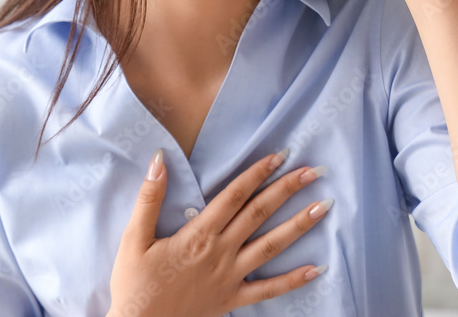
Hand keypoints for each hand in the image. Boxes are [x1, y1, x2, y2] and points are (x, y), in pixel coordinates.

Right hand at [107, 149, 330, 316]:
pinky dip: (294, 280)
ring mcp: (230, 278)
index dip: (256, 174)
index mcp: (198, 235)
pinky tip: (316, 269)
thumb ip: (149, 198)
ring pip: (271, 247)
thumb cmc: (133, 282)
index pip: (233, 196)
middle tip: (311, 172)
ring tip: (323, 208)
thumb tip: (159, 160)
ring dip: (298, 226)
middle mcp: (220, 253)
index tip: (278, 156)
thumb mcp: (134, 237)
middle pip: (258, 215)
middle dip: (286, 191)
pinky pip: (269, 291)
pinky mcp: (231, 300)